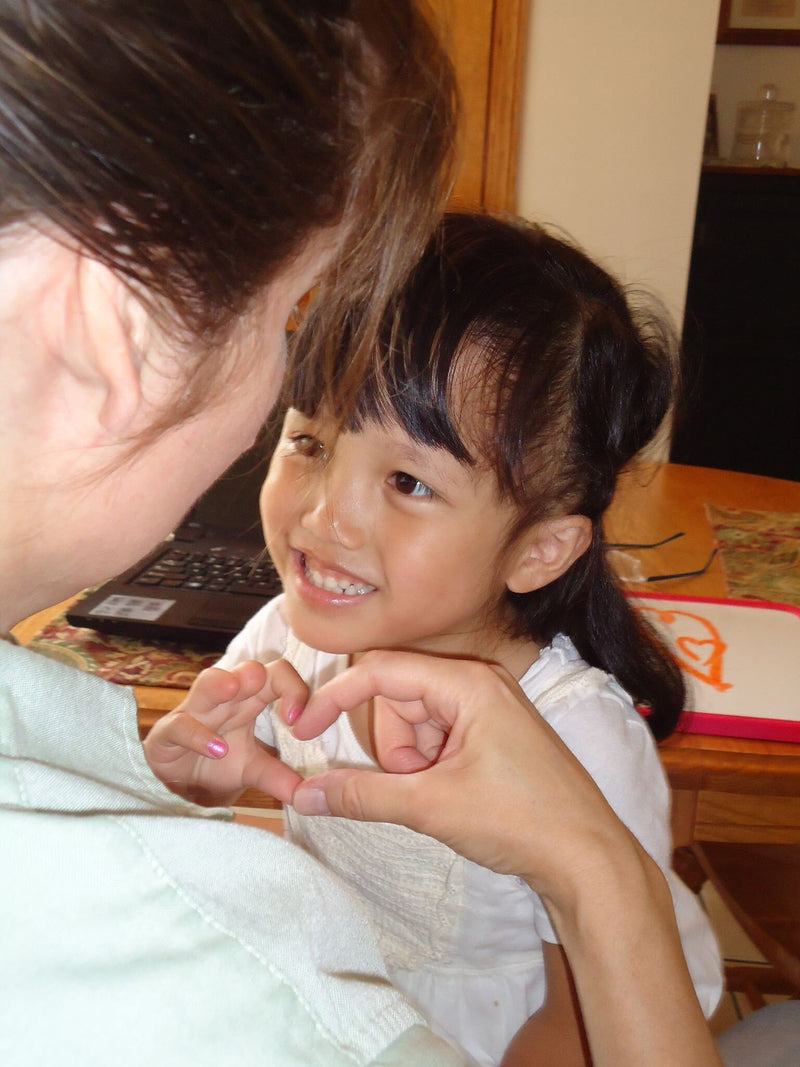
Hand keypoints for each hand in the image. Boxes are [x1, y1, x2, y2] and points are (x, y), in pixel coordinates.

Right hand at [144, 659, 306, 806]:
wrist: (180, 786)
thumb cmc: (220, 764)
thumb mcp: (253, 770)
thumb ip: (278, 777)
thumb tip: (307, 795)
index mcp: (250, 701)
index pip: (276, 675)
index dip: (292, 688)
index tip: (297, 720)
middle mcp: (224, 700)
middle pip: (243, 671)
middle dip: (254, 672)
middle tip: (262, 682)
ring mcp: (194, 712)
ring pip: (206, 683)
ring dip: (220, 683)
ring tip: (233, 689)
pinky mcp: (167, 733)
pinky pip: (180, 725)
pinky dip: (198, 735)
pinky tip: (217, 749)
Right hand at [289, 650, 628, 895]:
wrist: (587, 858)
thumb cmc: (522, 821)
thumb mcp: (431, 806)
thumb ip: (363, 795)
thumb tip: (305, 794)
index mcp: (467, 683)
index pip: (380, 670)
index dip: (335, 697)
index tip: (304, 729)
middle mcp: (478, 682)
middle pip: (396, 697)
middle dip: (392, 747)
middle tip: (418, 786)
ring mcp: (488, 706)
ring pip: (414, 721)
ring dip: (411, 761)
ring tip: (443, 794)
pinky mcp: (492, 731)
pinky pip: (437, 736)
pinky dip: (429, 766)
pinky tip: (455, 794)